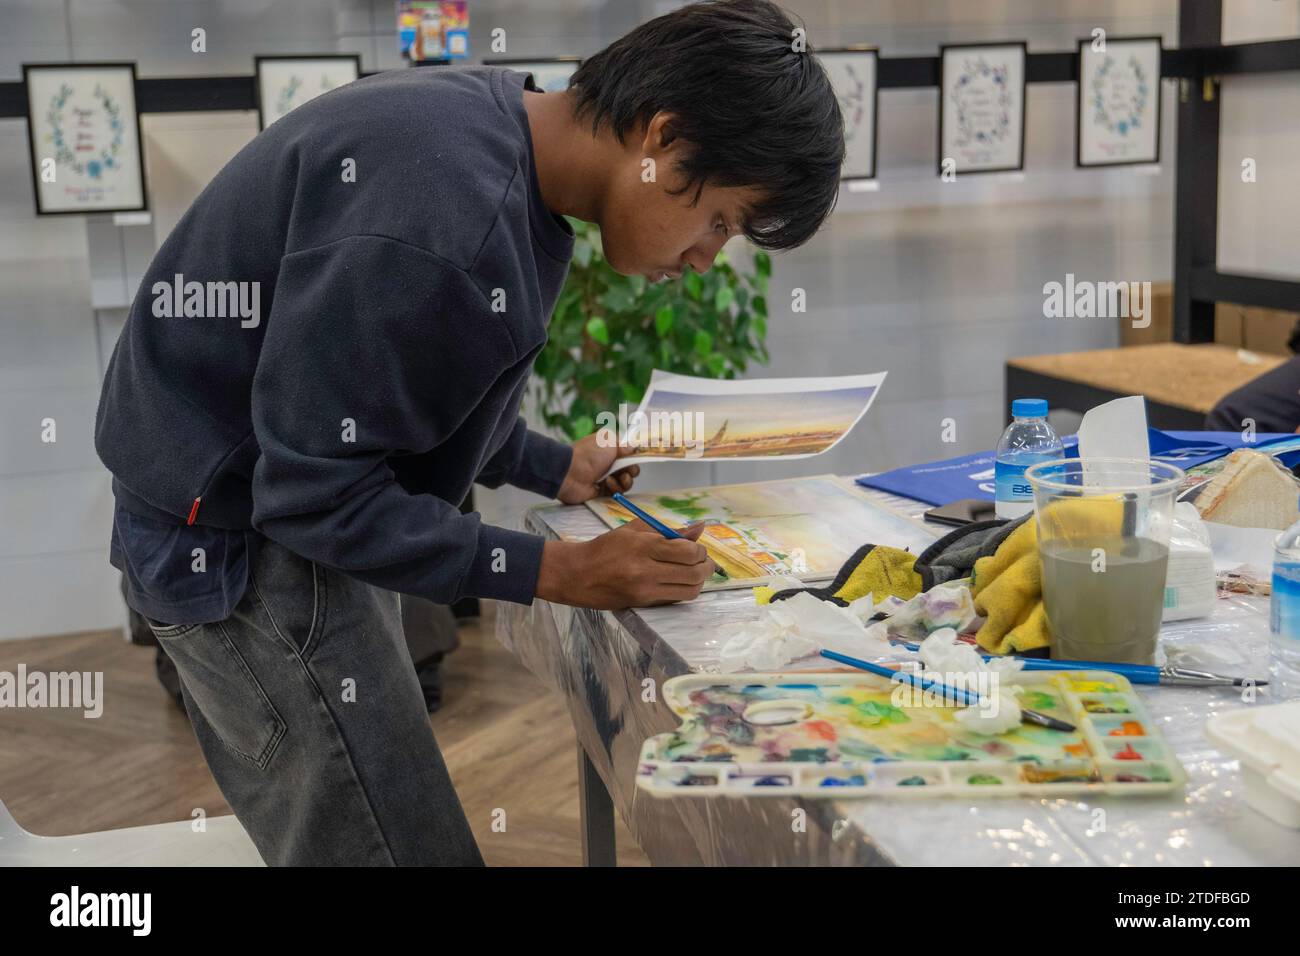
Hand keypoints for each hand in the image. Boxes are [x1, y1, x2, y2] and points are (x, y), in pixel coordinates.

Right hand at [536, 519, 716, 608]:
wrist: (578, 574)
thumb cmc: (607, 547)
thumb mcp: (635, 530)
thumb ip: (669, 531)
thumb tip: (700, 528)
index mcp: (644, 546)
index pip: (688, 551)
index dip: (700, 550)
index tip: (697, 547)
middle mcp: (646, 570)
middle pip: (694, 573)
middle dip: (706, 567)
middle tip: (704, 562)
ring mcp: (645, 590)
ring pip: (690, 591)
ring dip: (699, 581)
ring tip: (694, 572)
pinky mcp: (644, 604)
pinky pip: (676, 599)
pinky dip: (684, 590)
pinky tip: (678, 581)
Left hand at [557, 432, 640, 503]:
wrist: (570, 472)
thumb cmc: (588, 454)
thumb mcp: (608, 441)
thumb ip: (624, 445)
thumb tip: (633, 448)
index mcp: (610, 450)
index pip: (628, 454)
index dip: (634, 457)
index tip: (638, 459)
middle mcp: (609, 463)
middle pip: (630, 469)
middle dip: (632, 470)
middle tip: (627, 470)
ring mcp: (606, 478)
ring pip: (625, 482)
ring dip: (624, 480)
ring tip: (616, 477)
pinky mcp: (603, 491)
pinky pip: (617, 492)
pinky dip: (614, 488)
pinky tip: (606, 483)